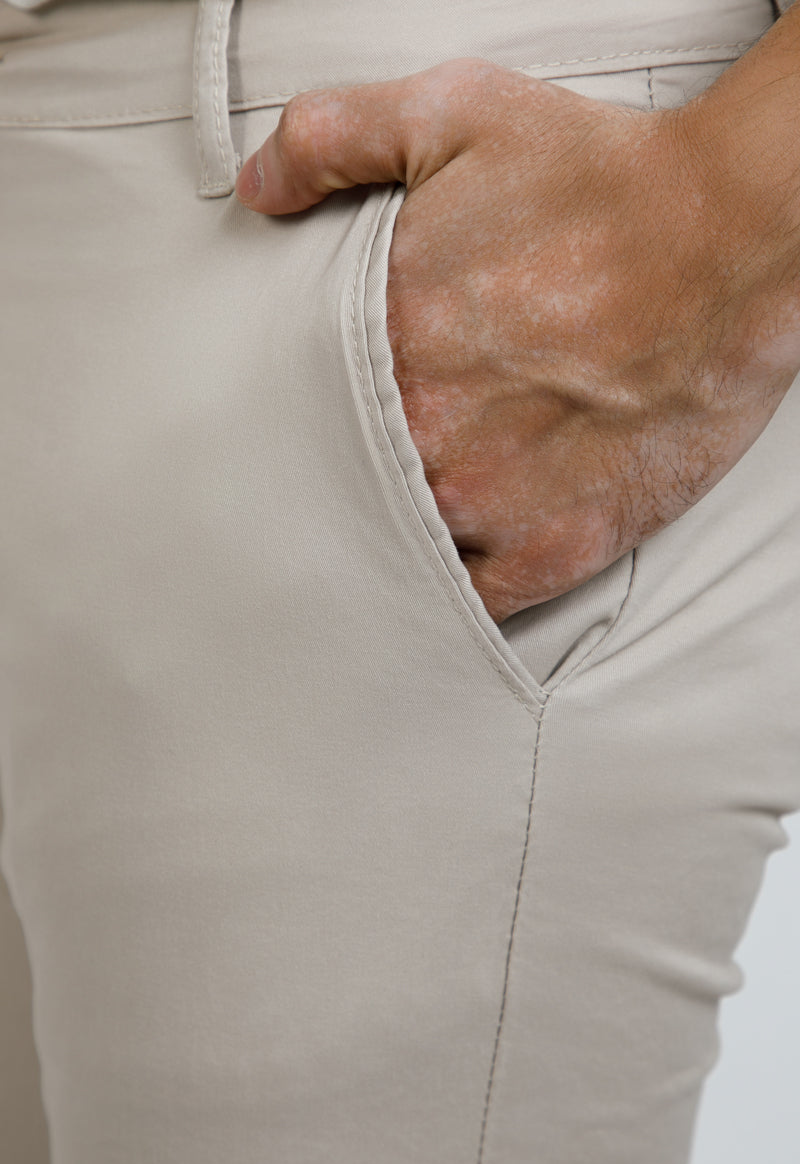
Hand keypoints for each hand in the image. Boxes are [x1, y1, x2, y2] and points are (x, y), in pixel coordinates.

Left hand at [235, 55, 799, 622]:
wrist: (732, 242)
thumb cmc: (605, 182)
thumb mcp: (452, 116)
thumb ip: (330, 140)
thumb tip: (258, 190)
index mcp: (383, 342)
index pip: (299, 404)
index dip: (299, 414)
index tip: (304, 417)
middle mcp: (423, 435)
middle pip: (344, 482)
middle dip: (341, 479)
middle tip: (350, 474)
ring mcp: (486, 503)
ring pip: (401, 548)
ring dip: (392, 539)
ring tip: (398, 524)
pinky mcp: (552, 549)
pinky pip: (475, 605)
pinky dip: (454, 594)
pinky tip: (448, 574)